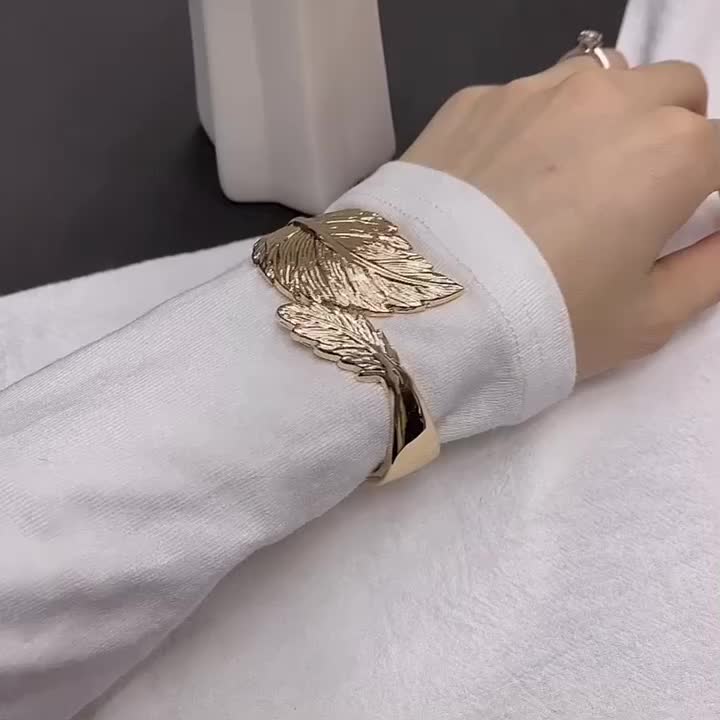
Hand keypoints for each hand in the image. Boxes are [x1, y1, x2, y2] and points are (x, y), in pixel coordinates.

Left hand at [402, 52, 719, 379]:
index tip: (687, 215)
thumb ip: (712, 268)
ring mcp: (533, 91)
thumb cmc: (546, 322)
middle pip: (673, 92)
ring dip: (605, 118)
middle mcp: (609, 99)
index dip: (713, 186)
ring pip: (600, 81)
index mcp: (671, 151)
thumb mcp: (648, 317)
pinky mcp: (473, 100)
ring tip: (565, 181)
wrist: (418, 311)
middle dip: (671, 133)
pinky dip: (533, 127)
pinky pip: (525, 97)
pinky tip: (499, 182)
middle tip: (631, 194)